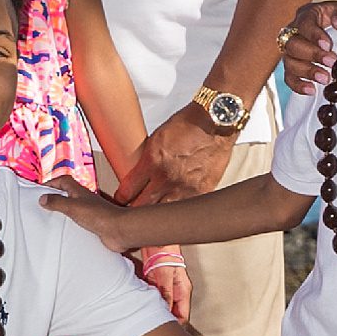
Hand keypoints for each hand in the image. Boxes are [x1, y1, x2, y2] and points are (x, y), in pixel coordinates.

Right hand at [39, 178, 148, 254]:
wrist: (118, 230)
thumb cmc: (100, 216)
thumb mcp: (73, 207)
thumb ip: (58, 202)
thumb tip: (43, 198)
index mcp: (80, 192)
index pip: (64, 181)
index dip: (52, 182)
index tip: (40, 189)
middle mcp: (85, 200)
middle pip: (68, 193)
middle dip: (56, 196)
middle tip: (43, 203)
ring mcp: (90, 212)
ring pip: (73, 208)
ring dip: (63, 211)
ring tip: (51, 218)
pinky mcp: (93, 224)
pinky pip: (79, 222)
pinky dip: (71, 224)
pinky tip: (65, 231)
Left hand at [120, 106, 237, 204]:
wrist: (216, 123)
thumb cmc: (188, 125)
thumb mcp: (156, 139)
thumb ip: (146, 161)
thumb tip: (137, 176)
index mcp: (152, 161)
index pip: (127, 191)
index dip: (121, 199)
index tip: (121, 200)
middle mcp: (167, 177)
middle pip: (141, 207)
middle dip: (134, 209)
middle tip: (132, 210)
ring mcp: (185, 188)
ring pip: (162, 213)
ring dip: (155, 212)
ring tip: (152, 212)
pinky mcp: (202, 192)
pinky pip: (183, 208)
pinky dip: (176, 210)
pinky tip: (173, 209)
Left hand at [138, 249, 192, 320]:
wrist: (156, 238)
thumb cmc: (167, 250)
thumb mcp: (167, 272)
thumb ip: (166, 290)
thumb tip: (166, 308)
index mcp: (183, 290)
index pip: (183, 315)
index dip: (175, 323)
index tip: (164, 327)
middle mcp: (175, 290)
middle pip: (172, 312)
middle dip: (163, 318)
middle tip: (151, 322)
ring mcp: (165, 287)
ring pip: (161, 305)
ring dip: (153, 308)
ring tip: (144, 313)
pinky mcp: (155, 282)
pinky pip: (152, 296)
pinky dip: (147, 299)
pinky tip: (141, 301)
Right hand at [280, 1, 336, 97]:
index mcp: (308, 15)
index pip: (304, 23)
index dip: (314, 35)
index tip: (328, 45)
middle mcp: (295, 31)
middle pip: (292, 43)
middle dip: (312, 54)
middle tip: (331, 63)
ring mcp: (292, 50)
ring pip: (289, 61)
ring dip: (306, 71)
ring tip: (326, 78)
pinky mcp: (293, 65)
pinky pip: (289, 77)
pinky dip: (298, 85)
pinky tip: (312, 90)